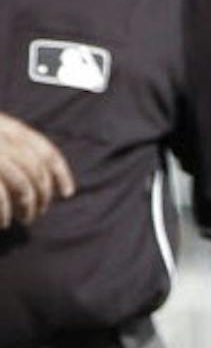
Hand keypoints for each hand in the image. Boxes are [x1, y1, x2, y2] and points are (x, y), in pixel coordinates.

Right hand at [0, 112, 76, 228]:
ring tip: (26, 218)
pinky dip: (4, 212)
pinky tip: (5, 223)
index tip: (68, 192)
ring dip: (28, 207)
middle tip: (39, 212)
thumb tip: (44, 180)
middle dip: (43, 194)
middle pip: (36, 169)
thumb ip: (10, 147)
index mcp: (2, 124)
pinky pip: (0, 196)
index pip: (41, 147)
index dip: (60, 171)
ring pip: (23, 185)